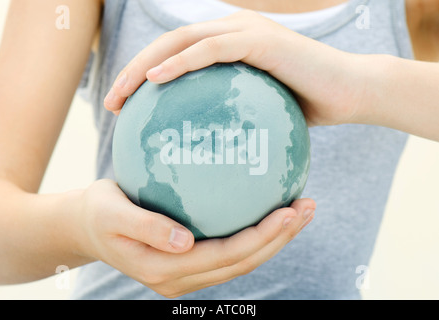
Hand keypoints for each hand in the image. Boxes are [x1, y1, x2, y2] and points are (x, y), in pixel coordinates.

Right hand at [74, 179, 314, 297]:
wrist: (86, 227)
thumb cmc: (98, 213)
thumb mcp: (112, 213)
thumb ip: (145, 227)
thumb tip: (184, 241)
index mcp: (165, 269)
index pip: (226, 256)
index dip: (262, 237)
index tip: (290, 211)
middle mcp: (181, 278)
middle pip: (243, 262)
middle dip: (280, 238)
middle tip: (308, 207)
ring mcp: (187, 273)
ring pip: (241, 261)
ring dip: (275, 239)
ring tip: (301, 211)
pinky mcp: (188, 260)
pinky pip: (230, 252)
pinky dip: (256, 236)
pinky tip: (270, 213)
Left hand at [104, 10, 364, 126]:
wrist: (353, 92)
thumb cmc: (309, 108)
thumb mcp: (262, 116)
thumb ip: (233, 121)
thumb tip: (209, 153)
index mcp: (229, 48)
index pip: (176, 57)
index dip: (144, 76)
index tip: (124, 107)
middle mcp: (233, 32)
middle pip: (169, 44)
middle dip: (134, 71)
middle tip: (112, 103)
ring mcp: (246, 32)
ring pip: (182, 40)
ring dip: (146, 65)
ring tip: (123, 94)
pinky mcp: (260, 39)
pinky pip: (211, 49)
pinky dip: (181, 62)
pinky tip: (156, 81)